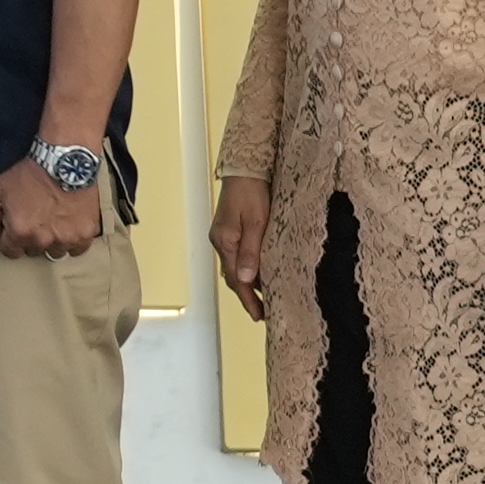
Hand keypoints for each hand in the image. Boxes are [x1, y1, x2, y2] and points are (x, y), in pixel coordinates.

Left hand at [0, 154, 102, 259]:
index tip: (16, 226)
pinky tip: (70, 225)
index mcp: (19, 233)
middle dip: (30, 238)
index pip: (10, 251)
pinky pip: (78, 249)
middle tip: (36, 218)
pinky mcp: (86, 234)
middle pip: (33, 251)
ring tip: (54, 221)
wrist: (64, 161)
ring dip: (53, 241)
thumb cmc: (29, 174)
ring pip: (56, 252)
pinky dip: (73, 240)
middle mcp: (43, 241)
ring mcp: (66, 239)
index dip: (10, 238)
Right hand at [211, 175, 272, 319]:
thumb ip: (251, 251)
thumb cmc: (252, 191)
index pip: (237, 279)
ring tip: (263, 298)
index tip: (259, 315)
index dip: (248, 299)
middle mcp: (221, 241)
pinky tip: (259, 272)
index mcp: (225, 241)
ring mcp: (224, 235)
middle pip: (233, 276)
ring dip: (248, 283)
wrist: (245, 168)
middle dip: (247, 295)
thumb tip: (247, 280)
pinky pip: (238, 256)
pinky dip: (248, 268)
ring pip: (235, 267)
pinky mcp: (230, 229)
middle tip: (262, 312)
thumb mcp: (255, 222)